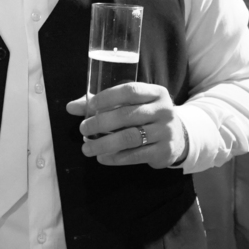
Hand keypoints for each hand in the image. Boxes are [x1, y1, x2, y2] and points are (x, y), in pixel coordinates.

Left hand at [67, 82, 186, 167]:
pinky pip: (136, 155)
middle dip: (100, 123)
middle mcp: (164, 110)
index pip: (130, 91)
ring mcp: (166, 131)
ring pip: (130, 137)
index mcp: (155, 93)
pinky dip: (116, 157)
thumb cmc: (145, 116)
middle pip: (127, 115)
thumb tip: (71, 107)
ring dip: (104, 144)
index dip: (108, 97)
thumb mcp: (131, 105)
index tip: (90, 106)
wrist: (178, 136)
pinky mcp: (165, 151)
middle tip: (83, 129)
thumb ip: (101, 104)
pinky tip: (102, 158)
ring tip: (87, 147)